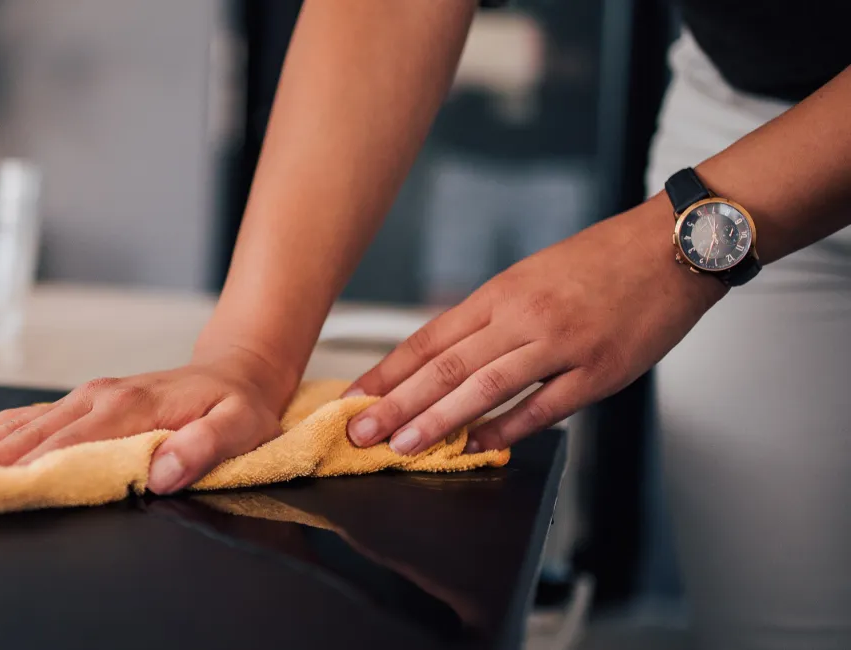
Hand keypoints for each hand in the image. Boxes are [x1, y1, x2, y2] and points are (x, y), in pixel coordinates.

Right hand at [0, 351, 292, 494]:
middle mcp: (96, 399)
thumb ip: (205, 448)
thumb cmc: (238, 405)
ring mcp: (85, 398)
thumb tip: (163, 472)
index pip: (66, 446)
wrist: (236, 369)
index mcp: (127, 409)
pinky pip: (28, 418)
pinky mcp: (81, 402)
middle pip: (27, 435)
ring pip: (19, 424)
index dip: (22, 468)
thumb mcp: (240, 427)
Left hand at [344, 200, 727, 453]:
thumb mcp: (531, 276)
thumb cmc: (601, 261)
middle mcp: (522, 316)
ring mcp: (561, 344)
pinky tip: (479, 447)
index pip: (428, 338)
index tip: (353, 397)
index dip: (387, 372)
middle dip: (396, 403)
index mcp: (500, 293)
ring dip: (439, 421)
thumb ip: (491, 318)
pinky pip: (545, 407)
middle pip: (445, 366)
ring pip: (485, 387)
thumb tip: (444, 361)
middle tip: (359, 433)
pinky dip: (509, 429)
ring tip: (403, 447)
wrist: (673, 245)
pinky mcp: (600, 371)